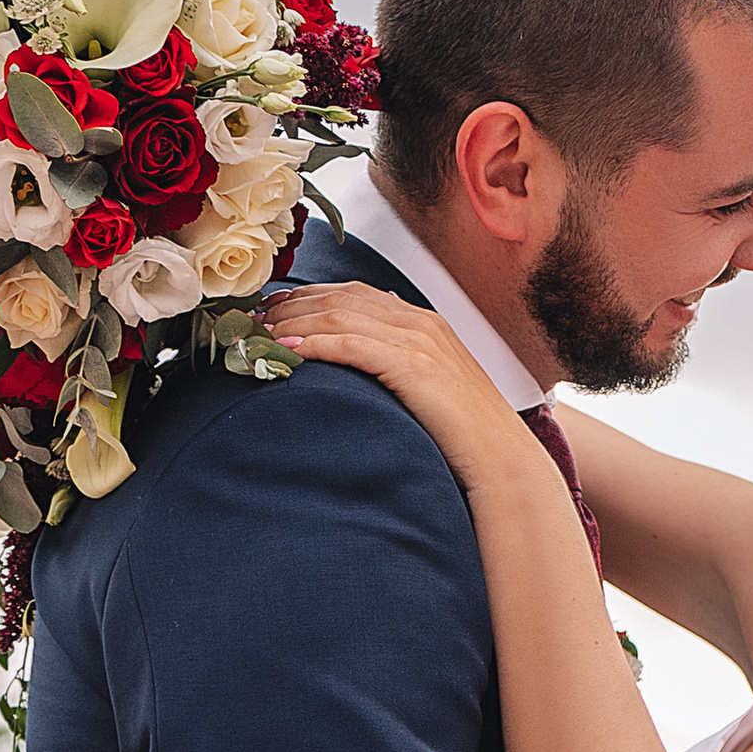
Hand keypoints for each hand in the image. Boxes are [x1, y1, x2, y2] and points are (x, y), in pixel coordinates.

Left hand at [260, 282, 558, 505]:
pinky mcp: (412, 365)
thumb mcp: (431, 388)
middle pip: (340, 297)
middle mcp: (420, 322)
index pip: (353, 293)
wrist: (501, 459)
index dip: (307, 296)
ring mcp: (418, 341)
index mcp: (423, 322)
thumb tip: (360, 360)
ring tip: (258, 332)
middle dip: (290, 304)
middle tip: (251, 318)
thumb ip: (399, 365)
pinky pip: (350, 343)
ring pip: (339, 315)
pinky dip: (314, 342)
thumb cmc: (463, 434)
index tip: (271, 308)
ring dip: (292, 320)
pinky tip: (287, 348)